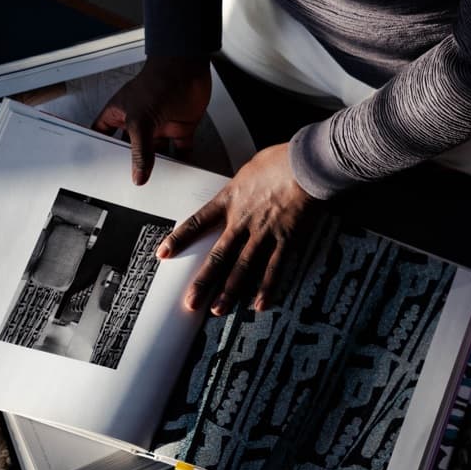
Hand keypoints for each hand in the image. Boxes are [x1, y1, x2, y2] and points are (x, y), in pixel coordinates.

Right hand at [91, 55, 211, 184]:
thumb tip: (139, 174)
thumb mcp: (140, 120)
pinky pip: (180, 149)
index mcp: (120, 115)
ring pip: (157, 152)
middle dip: (132, 164)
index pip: (104, 137)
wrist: (188, 70)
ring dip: (158, 166)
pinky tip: (181, 172)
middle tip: (130, 183)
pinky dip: (182, 160)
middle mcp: (139, 122)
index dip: (102, 152)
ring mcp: (160, 125)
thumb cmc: (158, 81)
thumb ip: (140, 150)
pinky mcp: (180, 127)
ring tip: (156, 184)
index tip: (100, 171)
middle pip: (132, 149)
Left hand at [157, 143, 314, 314]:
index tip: (163, 254)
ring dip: (229, 291)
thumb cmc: (282, 159)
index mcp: (230, 200)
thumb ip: (243, 184)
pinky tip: (259, 304)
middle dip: (203, 281)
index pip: (197, 223)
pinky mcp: (286, 239)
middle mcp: (242, 220)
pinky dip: (267, 287)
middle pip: (218, 255)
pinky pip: (274, 267)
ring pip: (242, 267)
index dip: (178, 239)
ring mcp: (263, 232)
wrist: (306, 164)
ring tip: (218, 310)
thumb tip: (243, 185)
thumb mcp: (251, 167)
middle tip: (190, 302)